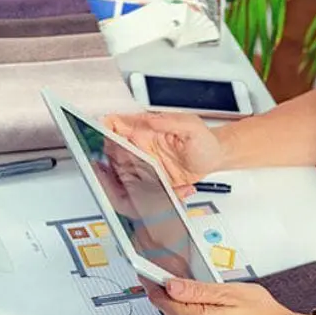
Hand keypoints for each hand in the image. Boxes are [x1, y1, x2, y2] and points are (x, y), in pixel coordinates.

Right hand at [104, 113, 224, 198]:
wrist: (216, 158)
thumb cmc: (205, 140)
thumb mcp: (191, 126)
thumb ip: (169, 121)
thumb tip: (149, 119)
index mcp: (147, 130)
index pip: (117, 126)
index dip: (103, 130)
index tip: (99, 139)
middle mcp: (142, 148)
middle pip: (114, 154)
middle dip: (111, 166)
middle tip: (127, 174)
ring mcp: (146, 165)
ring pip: (125, 176)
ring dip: (133, 186)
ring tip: (157, 187)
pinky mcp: (154, 181)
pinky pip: (144, 190)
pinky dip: (155, 195)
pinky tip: (179, 192)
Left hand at [142, 278, 315, 314]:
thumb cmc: (260, 314)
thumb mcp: (228, 292)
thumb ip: (195, 290)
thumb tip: (170, 285)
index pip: (162, 300)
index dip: (154, 282)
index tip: (147, 272)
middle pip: (167, 309)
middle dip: (176, 293)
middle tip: (195, 282)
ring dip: (185, 305)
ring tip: (212, 299)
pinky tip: (211, 309)